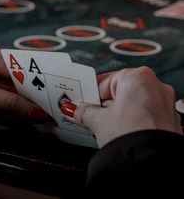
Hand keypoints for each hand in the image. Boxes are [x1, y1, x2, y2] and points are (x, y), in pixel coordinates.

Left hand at [0, 34, 48, 124]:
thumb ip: (6, 104)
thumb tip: (34, 111)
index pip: (11, 65)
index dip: (30, 81)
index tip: (46, 94)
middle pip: (9, 82)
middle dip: (25, 98)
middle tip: (45, 109)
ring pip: (3, 96)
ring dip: (18, 109)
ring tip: (37, 118)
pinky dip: (7, 115)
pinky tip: (22, 121)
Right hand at [66, 67, 181, 147]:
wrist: (152, 165)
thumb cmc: (133, 138)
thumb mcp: (99, 122)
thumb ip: (84, 111)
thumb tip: (75, 109)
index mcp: (137, 77)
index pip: (102, 82)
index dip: (88, 94)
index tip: (79, 101)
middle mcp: (154, 85)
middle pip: (117, 92)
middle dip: (102, 105)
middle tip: (88, 115)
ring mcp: (163, 102)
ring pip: (130, 102)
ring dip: (115, 113)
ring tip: (104, 125)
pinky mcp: (166, 118)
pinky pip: (142, 111)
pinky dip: (130, 118)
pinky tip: (120, 129)